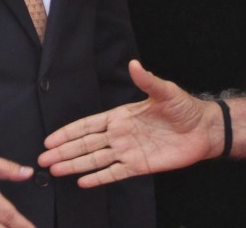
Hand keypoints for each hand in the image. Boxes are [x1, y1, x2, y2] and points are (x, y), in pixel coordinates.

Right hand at [38, 60, 221, 186]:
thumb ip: (147, 80)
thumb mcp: (165, 91)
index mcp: (121, 116)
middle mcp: (120, 135)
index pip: (89, 125)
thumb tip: (134, 63)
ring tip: (55, 171)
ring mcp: (128, 151)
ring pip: (96, 160)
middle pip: (86, 145)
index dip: (69, 132)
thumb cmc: (184, 107)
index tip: (50, 139)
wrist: (203, 129)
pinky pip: (115, 173)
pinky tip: (82, 182)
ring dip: (75, 165)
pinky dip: (99, 178)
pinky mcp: (139, 166)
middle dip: (64, 151)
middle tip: (43, 159)